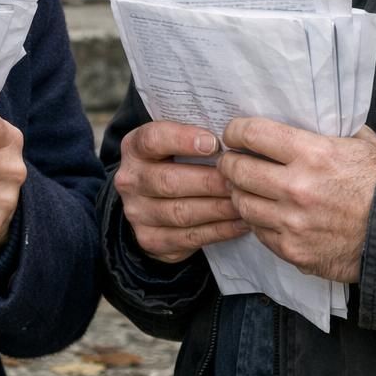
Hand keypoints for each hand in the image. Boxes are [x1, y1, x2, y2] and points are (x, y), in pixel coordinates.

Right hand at [114, 120, 246, 263]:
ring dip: (218, 208)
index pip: (152, 139)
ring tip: (244, 200)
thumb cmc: (176, 162)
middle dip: (209, 181)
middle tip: (239, 179)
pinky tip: (241, 222)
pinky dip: (220, 230)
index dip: (183, 140)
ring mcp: (137, 213)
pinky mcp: (151, 239)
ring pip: (180, 212)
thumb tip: (236, 136)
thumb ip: (195, 135)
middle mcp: (130, 180)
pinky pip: (189, 237)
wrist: (152, 202)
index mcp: (134, 147)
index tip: (214, 143)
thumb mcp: (175, 141)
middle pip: (169, 181)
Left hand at [219, 119, 375, 282]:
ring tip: (246, 189)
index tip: (234, 134)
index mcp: (312, 154)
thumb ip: (327, 130)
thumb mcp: (360, 143)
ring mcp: (292, 222)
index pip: (252, 134)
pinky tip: (267, 215)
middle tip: (232, 162)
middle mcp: (296, 187)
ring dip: (240, 194)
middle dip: (230, 163)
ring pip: (242, 204)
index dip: (235, 131)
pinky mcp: (294, 251)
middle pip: (237, 170)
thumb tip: (303, 118)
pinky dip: (258, 222)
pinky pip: (259, 233)